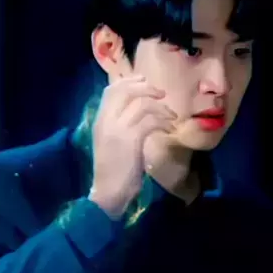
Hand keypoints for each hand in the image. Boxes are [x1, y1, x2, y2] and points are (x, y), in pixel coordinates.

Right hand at [89, 75, 176, 218]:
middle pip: (126, 91)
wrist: (108, 191)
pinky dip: (163, 122)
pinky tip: (169, 129)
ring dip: (161, 107)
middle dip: (147, 88)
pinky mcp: (131, 140)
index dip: (129, 81)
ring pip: (141, 104)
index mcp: (100, 120)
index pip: (111, 90)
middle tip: (162, 94)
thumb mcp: (112, 141)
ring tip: (171, 116)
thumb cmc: (113, 169)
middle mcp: (107, 121)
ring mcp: (118, 129)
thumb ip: (119, 123)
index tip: (144, 80)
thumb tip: (138, 107)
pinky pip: (150, 121)